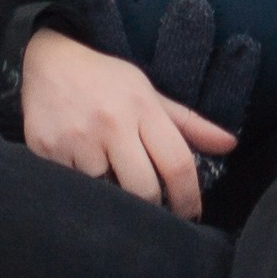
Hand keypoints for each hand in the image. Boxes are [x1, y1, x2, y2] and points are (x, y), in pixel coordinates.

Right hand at [20, 28, 236, 215]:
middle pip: (144, 189)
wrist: (48, 61)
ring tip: (112, 187)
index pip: (177, 163)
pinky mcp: (46, 150)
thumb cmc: (106, 81)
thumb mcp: (149, 93)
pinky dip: (81, 191)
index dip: (188, 198)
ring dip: (113, 199)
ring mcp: (77, 138)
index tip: (191, 216)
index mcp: (143, 108)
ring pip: (106, 194)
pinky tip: (81, 177)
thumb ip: (188, 123)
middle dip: (152, 208)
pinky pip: (72, 188)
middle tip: (153, 212)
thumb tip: (230, 145)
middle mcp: (112, 123)